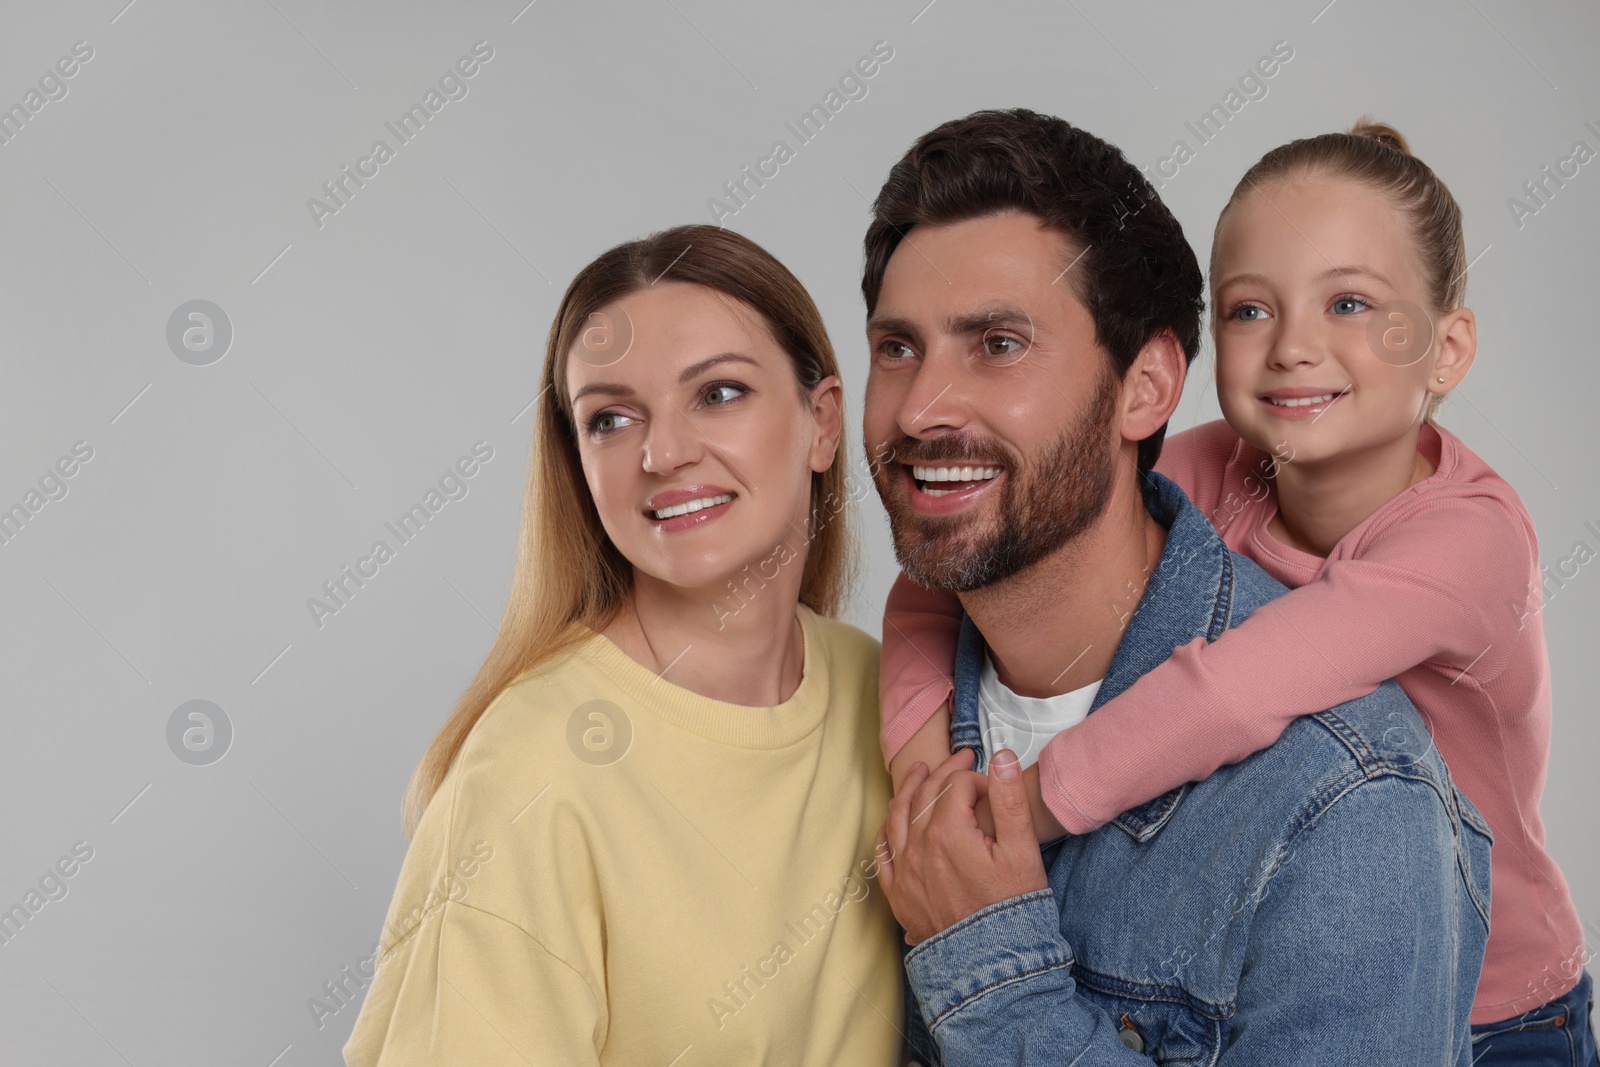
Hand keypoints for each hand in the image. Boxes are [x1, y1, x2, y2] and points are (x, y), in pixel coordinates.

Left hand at [876, 747, 1048, 944]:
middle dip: (945, 771)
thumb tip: (1000, 756)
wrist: (993, 965)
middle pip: (925, 794)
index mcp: (947, 832)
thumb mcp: (1023, 851)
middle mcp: (917, 847)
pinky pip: (883, 852)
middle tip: (962, 756)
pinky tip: (893, 820)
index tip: (993, 784)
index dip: (977, 777)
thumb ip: (1010, 800)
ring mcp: (903, 871)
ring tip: (920, 772)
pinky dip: (887, 828)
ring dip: (909, 789)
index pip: (956, 785)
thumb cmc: (1012, 908)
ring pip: (898, 816)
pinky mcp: (898, 894)